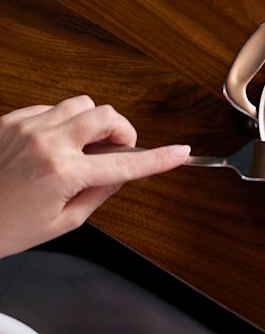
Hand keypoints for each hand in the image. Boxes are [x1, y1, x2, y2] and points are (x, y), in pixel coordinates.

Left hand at [0, 98, 189, 258]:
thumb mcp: (58, 224)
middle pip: (107, 115)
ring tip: (79, 146)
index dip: (158, 159)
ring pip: (81, 104)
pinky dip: (61, 122)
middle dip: (121, 130)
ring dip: (90, 123)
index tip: (179, 152)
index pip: (125, 163)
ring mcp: (28, 127)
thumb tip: (121, 173)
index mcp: (62, 174)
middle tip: (118, 148)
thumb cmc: (2, 228)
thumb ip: (97, 195)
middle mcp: (47, 143)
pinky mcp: (11, 120)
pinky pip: (51, 107)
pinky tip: (50, 144)